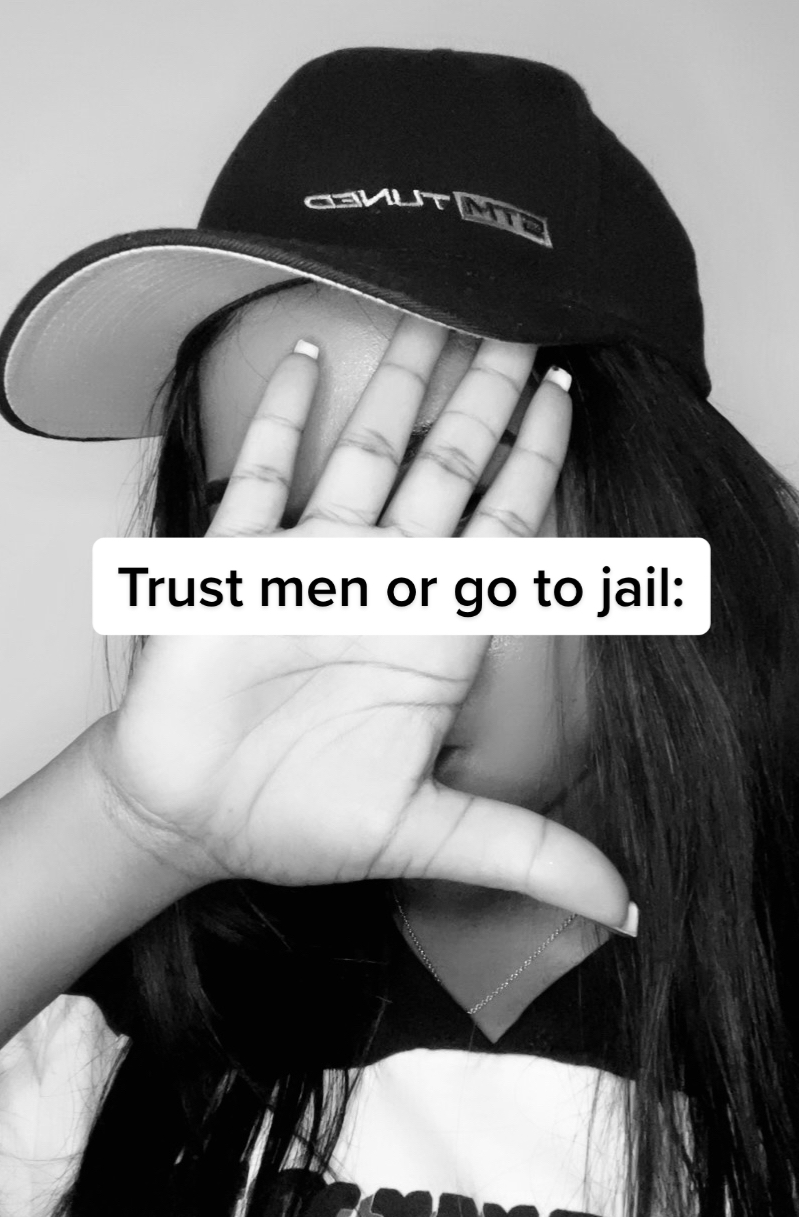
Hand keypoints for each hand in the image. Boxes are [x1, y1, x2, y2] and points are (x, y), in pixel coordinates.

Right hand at [98, 317, 630, 928]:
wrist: (191, 817)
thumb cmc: (304, 819)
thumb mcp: (424, 834)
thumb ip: (521, 852)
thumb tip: (622, 906)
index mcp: (438, 631)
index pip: (504, 524)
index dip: (536, 459)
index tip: (566, 391)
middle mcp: (385, 581)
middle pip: (448, 467)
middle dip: (484, 396)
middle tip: (518, 319)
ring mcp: (311, 563)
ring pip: (365, 452)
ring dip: (397, 384)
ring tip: (432, 310)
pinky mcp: (237, 563)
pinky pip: (263, 474)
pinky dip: (281, 416)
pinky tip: (305, 355)